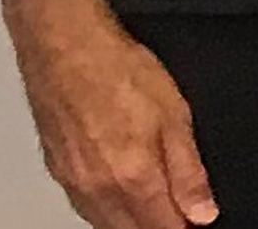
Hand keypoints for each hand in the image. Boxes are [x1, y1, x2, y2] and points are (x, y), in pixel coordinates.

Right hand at [17, 15, 212, 227]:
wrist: (65, 46)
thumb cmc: (118, 71)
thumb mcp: (175, 117)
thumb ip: (188, 172)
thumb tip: (202, 212)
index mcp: (132, 177)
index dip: (186, 228)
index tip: (198, 221)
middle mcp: (97, 187)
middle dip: (159, 227)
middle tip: (181, 215)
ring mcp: (72, 180)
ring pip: (104, 223)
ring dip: (131, 223)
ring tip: (155, 208)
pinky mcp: (56, 169)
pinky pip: (83, 206)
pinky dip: (105, 210)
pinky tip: (118, 198)